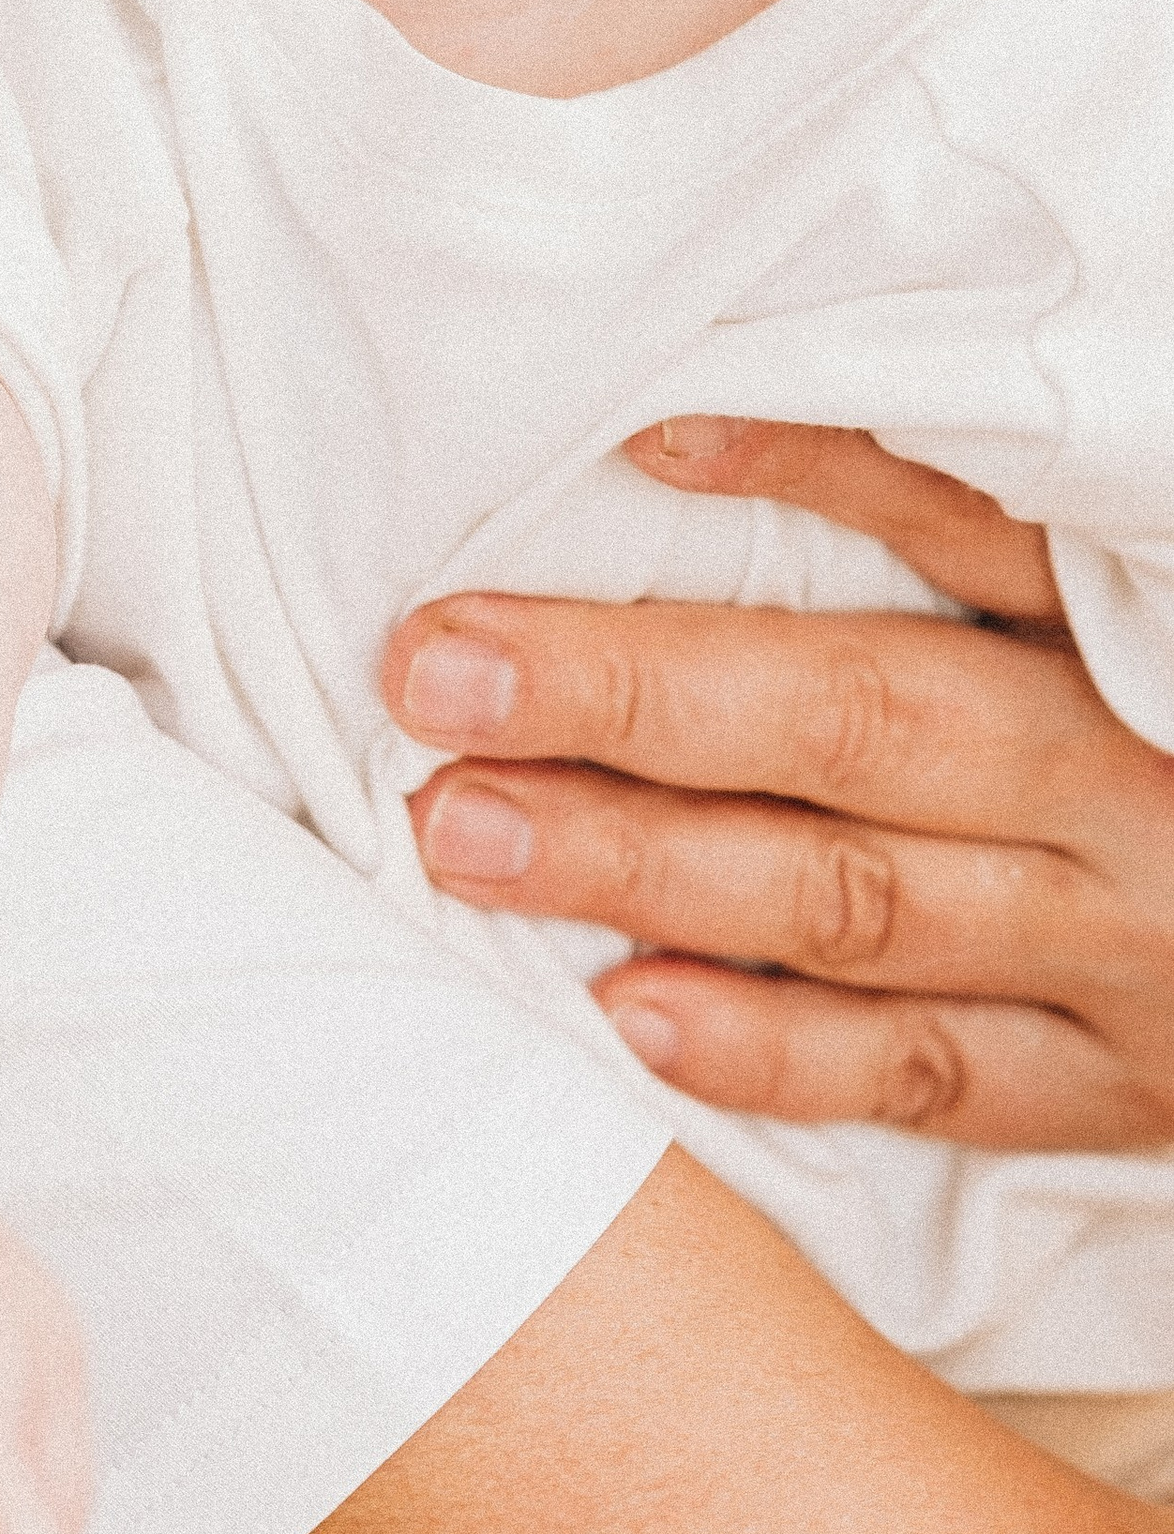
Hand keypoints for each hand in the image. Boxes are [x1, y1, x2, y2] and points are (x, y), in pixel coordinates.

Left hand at [385, 417, 1173, 1149]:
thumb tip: (689, 443)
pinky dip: (776, 1053)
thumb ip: (973, 538)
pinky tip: (627, 1015)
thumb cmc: (1173, 756)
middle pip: (858, 723)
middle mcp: (1124, 786)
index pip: (960, 529)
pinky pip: (932, 1077)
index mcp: (1127, 641)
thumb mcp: (1104, 627)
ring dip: (646, 868)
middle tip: (433, 673)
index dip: (800, 471)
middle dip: (629, 699)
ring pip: (860, 907)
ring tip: (463, 833)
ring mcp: (1125, 951)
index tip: (625, 444)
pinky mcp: (1120, 1091)